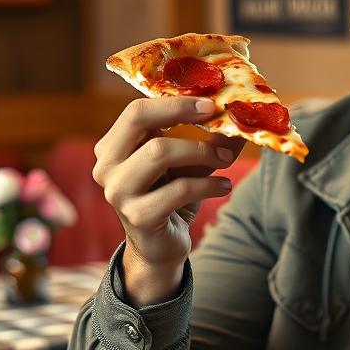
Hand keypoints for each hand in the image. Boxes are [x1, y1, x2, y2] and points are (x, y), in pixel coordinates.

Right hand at [92, 96, 243, 304]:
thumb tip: (242, 118)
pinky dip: (208, 184)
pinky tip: (223, 186)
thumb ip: (209, 141)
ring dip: (201, 151)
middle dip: (182, 113)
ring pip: (159, 153)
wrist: (159, 247)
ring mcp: (118, 192)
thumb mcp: (189, 165)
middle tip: (218, 116)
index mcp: (113, 147)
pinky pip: (179, 189)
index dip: (175, 102)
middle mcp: (107, 166)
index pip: (136, 110)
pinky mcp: (138, 216)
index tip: (210, 102)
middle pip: (138, 120)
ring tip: (226, 159)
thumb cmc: (171, 197)